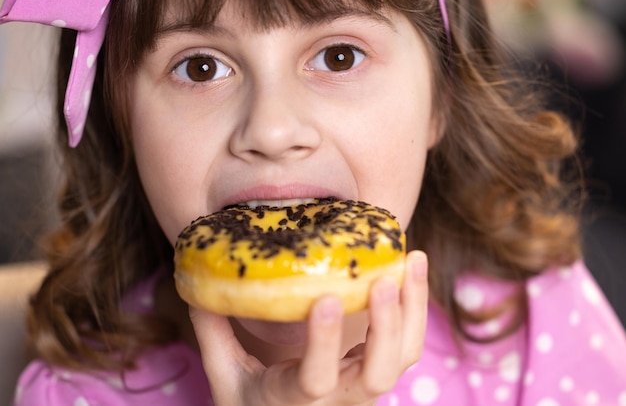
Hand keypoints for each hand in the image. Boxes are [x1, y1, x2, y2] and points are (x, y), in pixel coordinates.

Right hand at [189, 250, 428, 405]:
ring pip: (404, 356)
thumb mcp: (226, 380)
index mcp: (298, 402)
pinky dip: (415, 308)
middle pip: (379, 371)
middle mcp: (343, 399)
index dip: (325, 341)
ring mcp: (366, 387)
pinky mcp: (380, 370)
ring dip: (412, 307)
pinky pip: (408, 344)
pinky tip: (411, 269)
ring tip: (412, 257)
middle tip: (384, 278)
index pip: (317, 378)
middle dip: (386, 324)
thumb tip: (196, 287)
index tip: (326, 298)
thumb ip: (214, 335)